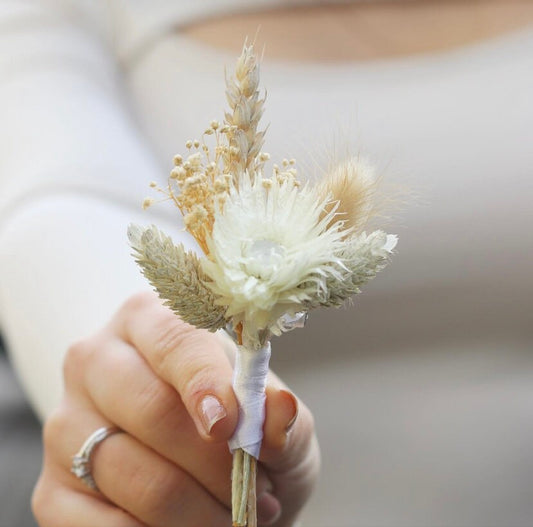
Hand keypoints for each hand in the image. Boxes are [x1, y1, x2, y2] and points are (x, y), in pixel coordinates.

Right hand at [32, 291, 319, 526]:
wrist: (196, 469)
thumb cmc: (238, 430)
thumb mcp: (273, 417)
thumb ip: (281, 416)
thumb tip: (280, 409)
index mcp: (150, 321)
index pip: (174, 341)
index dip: (203, 382)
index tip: (228, 426)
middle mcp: (97, 361)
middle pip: (151, 409)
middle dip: (214, 464)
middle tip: (257, 492)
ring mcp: (67, 424)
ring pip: (130, 472)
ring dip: (197, 511)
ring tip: (235, 516)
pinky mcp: (52, 489)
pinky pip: (104, 525)